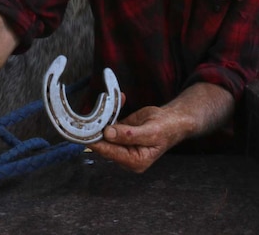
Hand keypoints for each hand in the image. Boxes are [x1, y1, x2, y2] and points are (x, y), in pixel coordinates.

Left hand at [88, 82, 234, 172]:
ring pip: (106, 132)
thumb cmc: (166, 128)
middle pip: (104, 143)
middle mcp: (126, 156)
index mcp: (135, 161)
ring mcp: (122, 145)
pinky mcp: (120, 134)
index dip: (96, 141)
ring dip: (105, 116)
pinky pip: (111, 123)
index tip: (85, 131)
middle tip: (95, 111)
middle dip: (98, 126)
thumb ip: (129, 135)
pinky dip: (112, 111)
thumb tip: (108, 134)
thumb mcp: (150, 132)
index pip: (110, 152)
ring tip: (109, 102)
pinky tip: (119, 99)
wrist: (173, 120)